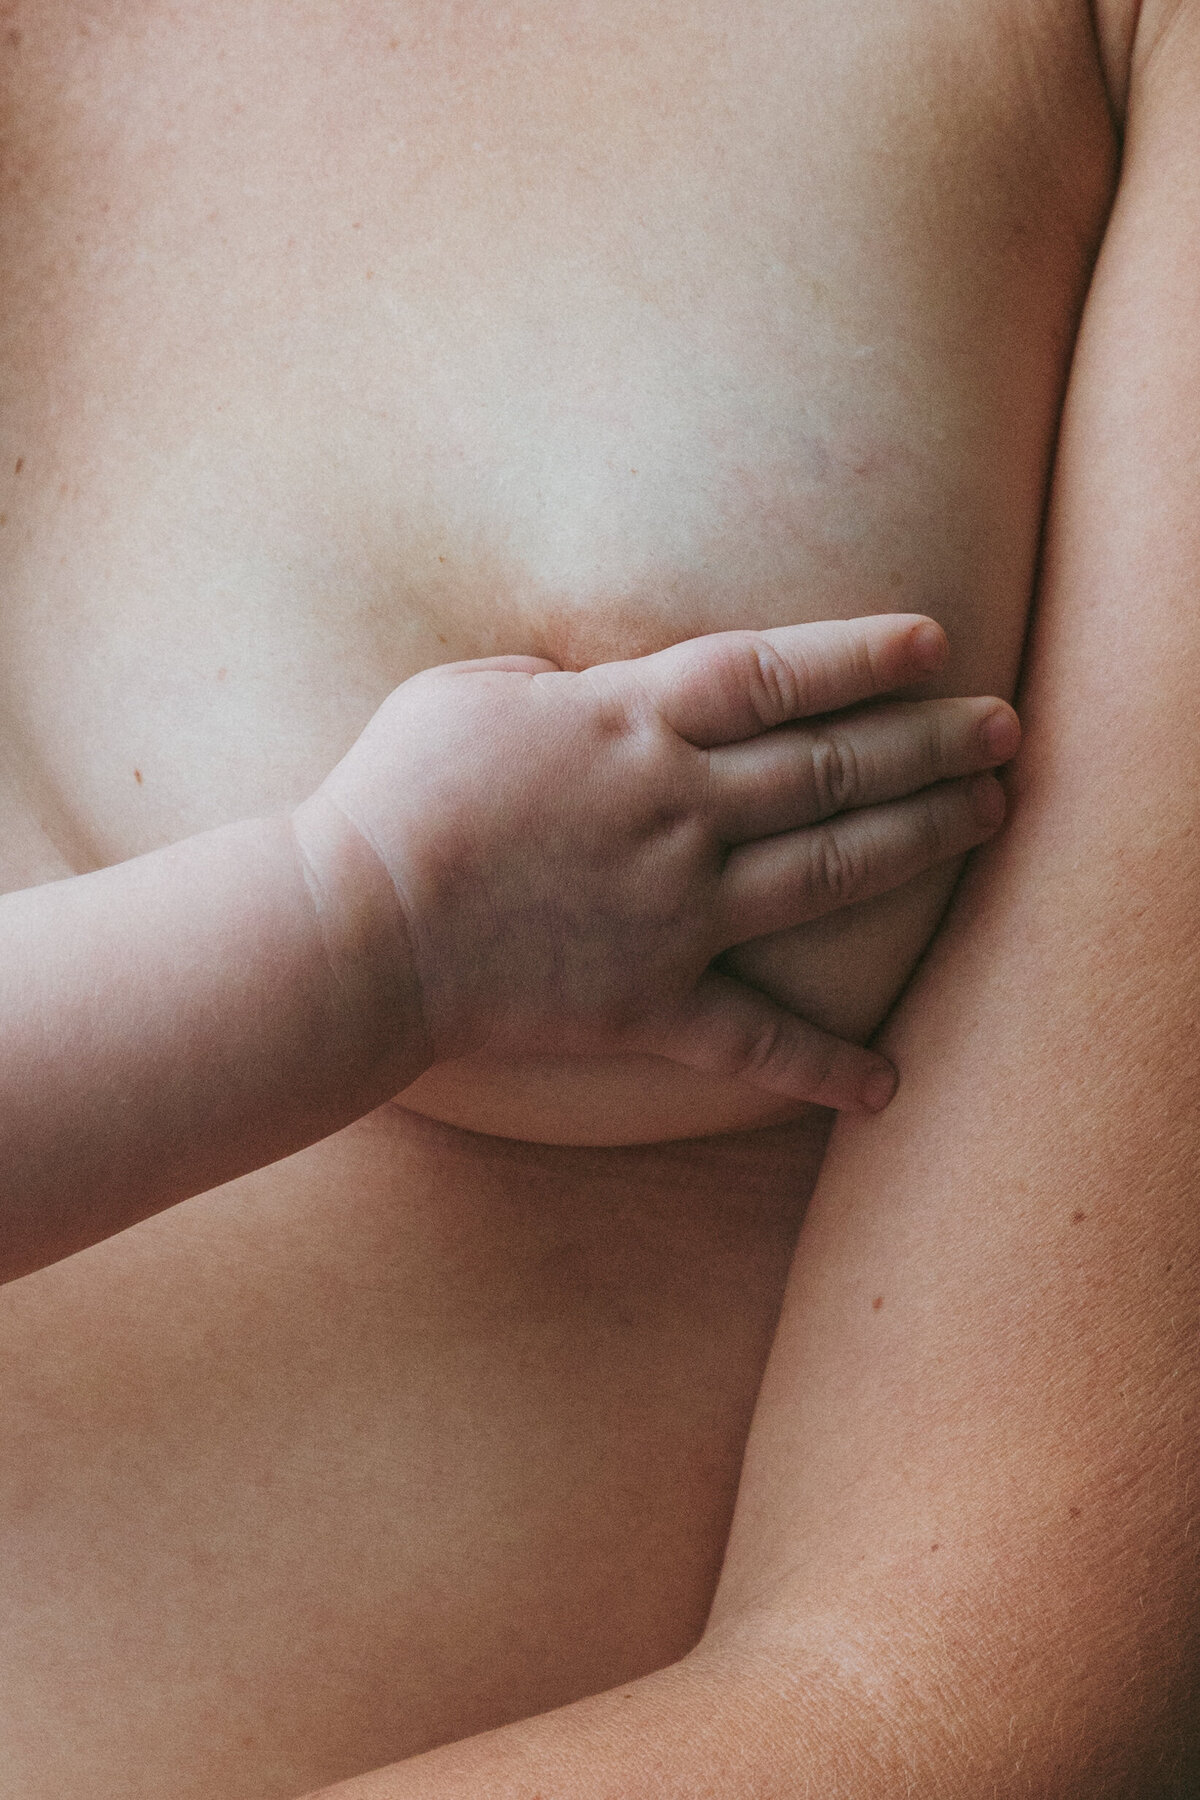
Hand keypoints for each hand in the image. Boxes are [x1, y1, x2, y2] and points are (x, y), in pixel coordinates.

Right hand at [292, 616, 1017, 1111]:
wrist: (361, 929)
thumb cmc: (401, 795)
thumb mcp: (474, 690)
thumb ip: (562, 679)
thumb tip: (608, 686)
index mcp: (634, 722)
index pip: (778, 674)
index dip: (865, 656)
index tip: (936, 646)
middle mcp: (678, 810)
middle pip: (836, 767)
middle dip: (935, 743)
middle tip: (1009, 732)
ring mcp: (677, 909)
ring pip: (831, 872)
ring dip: (923, 842)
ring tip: (992, 818)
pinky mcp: (654, 1001)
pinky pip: (756, 1038)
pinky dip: (824, 1065)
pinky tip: (888, 1083)